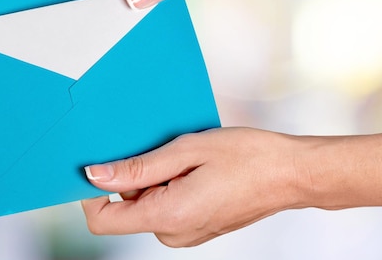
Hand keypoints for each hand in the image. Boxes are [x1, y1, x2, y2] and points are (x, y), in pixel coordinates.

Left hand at [81, 127, 307, 246]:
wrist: (291, 174)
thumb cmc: (248, 157)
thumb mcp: (188, 150)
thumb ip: (138, 167)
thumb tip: (96, 176)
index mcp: (168, 216)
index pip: (103, 220)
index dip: (91, 193)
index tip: (101, 162)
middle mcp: (174, 233)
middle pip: (126, 208)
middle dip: (132, 177)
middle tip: (159, 147)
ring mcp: (187, 234)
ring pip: (147, 205)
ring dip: (153, 178)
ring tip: (183, 155)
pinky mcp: (196, 228)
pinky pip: (166, 207)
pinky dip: (169, 185)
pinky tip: (193, 166)